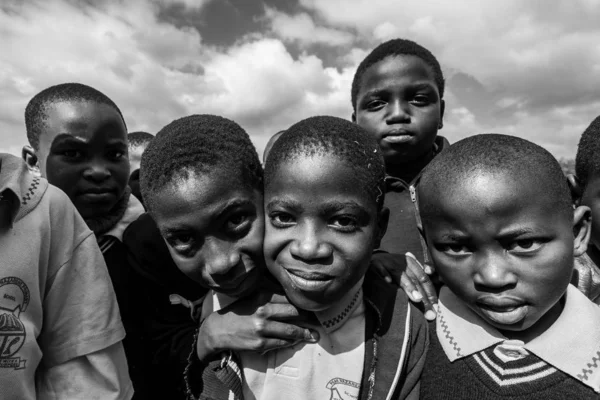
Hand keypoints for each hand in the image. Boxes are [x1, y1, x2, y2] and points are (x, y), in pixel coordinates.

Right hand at [196, 290, 318, 360]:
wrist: (217, 329)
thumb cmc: (238, 311)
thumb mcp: (252, 296)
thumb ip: (271, 293)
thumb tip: (292, 293)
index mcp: (263, 296)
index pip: (290, 298)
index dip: (303, 303)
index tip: (313, 306)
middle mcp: (264, 310)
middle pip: (295, 313)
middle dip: (308, 318)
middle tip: (318, 320)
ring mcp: (262, 328)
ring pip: (291, 330)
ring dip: (305, 333)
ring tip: (314, 335)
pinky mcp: (260, 343)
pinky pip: (282, 343)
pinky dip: (292, 342)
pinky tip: (298, 341)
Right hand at [370, 251, 437, 319]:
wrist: (373, 258)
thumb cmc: (392, 268)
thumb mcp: (407, 271)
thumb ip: (419, 279)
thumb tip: (434, 297)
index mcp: (412, 263)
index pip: (424, 279)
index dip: (431, 293)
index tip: (435, 308)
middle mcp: (402, 262)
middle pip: (416, 280)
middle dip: (424, 297)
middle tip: (430, 313)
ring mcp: (389, 262)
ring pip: (401, 275)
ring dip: (409, 287)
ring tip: (417, 299)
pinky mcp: (376, 263)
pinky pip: (381, 269)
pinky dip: (385, 274)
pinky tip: (388, 282)